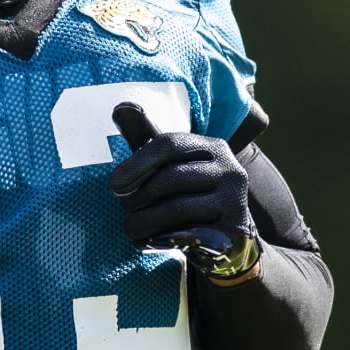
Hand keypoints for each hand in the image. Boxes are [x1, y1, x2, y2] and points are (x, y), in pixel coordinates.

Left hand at [109, 102, 260, 280]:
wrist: (227, 240)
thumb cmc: (188, 195)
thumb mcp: (168, 166)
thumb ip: (145, 139)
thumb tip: (121, 107)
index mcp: (213, 147)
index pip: (170, 144)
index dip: (137, 163)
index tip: (114, 185)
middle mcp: (231, 169)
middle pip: (171, 177)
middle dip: (139, 196)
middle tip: (125, 209)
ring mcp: (236, 201)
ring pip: (176, 207)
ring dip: (144, 220)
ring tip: (130, 228)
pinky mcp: (234, 231)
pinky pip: (188, 234)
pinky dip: (161, 238)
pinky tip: (148, 242)